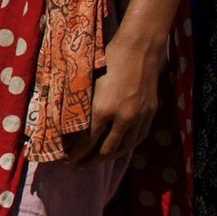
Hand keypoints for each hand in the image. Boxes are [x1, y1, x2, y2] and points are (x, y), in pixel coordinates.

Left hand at [67, 37, 163, 165]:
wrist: (138, 50)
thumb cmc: (107, 61)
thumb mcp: (87, 84)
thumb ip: (81, 106)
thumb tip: (67, 123)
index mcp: (102, 110)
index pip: (87, 141)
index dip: (76, 153)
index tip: (66, 160)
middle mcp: (122, 117)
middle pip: (106, 149)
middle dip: (91, 160)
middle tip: (79, 166)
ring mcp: (139, 116)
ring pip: (125, 147)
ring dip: (109, 157)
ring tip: (97, 162)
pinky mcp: (150, 112)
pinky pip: (139, 137)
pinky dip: (128, 146)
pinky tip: (120, 149)